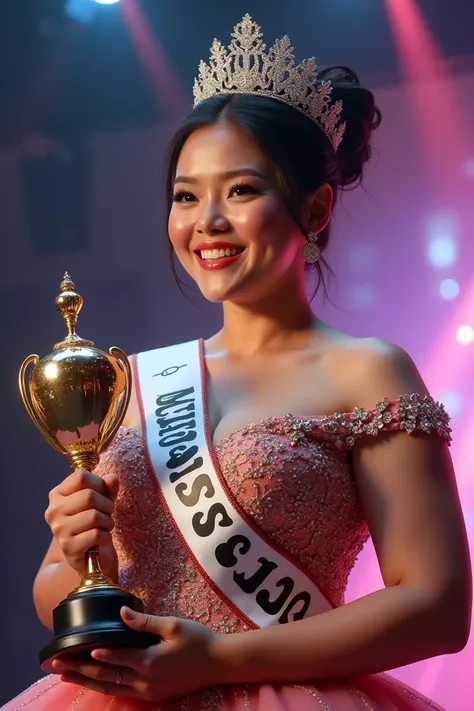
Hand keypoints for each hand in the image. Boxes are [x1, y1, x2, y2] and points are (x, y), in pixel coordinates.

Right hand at [45, 469, 119, 577]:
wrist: (88, 554)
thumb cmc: (94, 522)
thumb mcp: (102, 500)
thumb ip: (108, 488)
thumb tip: (113, 478)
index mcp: (57, 494)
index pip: (81, 477)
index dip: (99, 483)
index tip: (102, 494)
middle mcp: (53, 511)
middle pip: (89, 496)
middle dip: (107, 505)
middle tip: (107, 513)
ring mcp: (59, 530)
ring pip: (94, 515)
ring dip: (108, 521)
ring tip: (105, 526)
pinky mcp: (68, 547)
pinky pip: (96, 534)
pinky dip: (106, 536)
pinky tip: (102, 539)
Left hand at [53, 607, 220, 701]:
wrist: (218, 663)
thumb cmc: (197, 640)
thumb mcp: (173, 625)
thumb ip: (145, 622)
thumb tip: (121, 614)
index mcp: (150, 662)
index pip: (115, 658)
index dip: (93, 653)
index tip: (72, 650)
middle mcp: (145, 682)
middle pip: (105, 676)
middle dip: (80, 670)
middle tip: (57, 665)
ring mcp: (149, 692)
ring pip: (110, 688)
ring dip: (86, 681)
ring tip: (65, 675)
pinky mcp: (153, 696)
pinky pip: (122, 692)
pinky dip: (104, 686)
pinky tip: (92, 681)